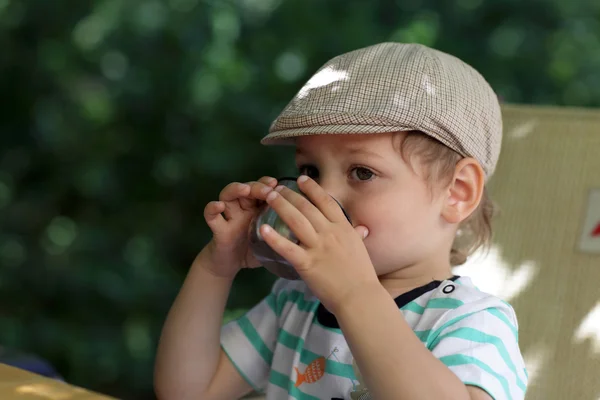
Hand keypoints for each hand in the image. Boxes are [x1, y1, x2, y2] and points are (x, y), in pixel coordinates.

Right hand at [199, 176, 277, 278]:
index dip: (270, 185)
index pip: (263, 190)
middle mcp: (242, 208)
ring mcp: (229, 216)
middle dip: (257, 186)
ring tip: (244, 189)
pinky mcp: (218, 228)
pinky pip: (211, 216)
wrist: (229, 265)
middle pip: (247, 189)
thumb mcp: (271, 239)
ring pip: (227, 195)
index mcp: (257, 209)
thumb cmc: (252, 250)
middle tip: (268, 189)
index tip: (281, 185)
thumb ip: (285, 232)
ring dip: (236, 189)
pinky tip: (218, 206)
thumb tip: (310, 231)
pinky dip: (212, 208)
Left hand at [258, 175, 378, 313]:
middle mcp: (330, 233)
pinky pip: (287, 248)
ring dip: (281, 206)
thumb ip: (357, 235)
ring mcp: (318, 248)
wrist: (359, 297)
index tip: (300, 179)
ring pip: (296, 221)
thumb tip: (361, 228)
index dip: (312, 188)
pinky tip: (262, 229)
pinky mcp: (307, 264)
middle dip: (290, 195)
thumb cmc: (361, 275)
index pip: (326, 201)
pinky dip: (274, 238)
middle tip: (277, 188)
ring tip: (269, 197)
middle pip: (307, 207)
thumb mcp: (361, 249)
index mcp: (343, 228)